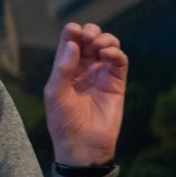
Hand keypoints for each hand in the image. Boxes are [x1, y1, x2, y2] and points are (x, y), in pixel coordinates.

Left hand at [43, 23, 127, 165]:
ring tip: (98, 45)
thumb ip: (63, 67)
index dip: (73, 32)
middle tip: (88, 37)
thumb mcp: (55, 93)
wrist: (82, 145)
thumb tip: (74, 42)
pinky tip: (106, 55)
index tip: (74, 30)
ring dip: (105, 39)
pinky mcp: (117, 83)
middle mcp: (83, 68)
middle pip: (90, 39)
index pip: (70, 41)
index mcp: (65, 68)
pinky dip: (116, 53)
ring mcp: (101, 74)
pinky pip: (120, 61)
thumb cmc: (63, 121)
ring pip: (107, 46)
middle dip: (90, 32)